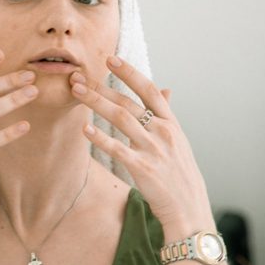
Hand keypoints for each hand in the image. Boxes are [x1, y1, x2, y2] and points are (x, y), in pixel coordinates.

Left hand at [70, 55, 212, 234]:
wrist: (188, 206)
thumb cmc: (179, 172)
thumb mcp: (178, 140)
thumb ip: (166, 114)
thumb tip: (165, 90)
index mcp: (171, 123)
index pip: (149, 90)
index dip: (129, 73)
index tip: (110, 59)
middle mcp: (162, 132)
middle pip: (128, 103)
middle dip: (102, 88)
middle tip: (79, 77)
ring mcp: (153, 149)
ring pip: (120, 119)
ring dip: (96, 103)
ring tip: (77, 93)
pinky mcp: (142, 168)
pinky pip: (117, 148)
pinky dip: (100, 137)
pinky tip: (85, 129)